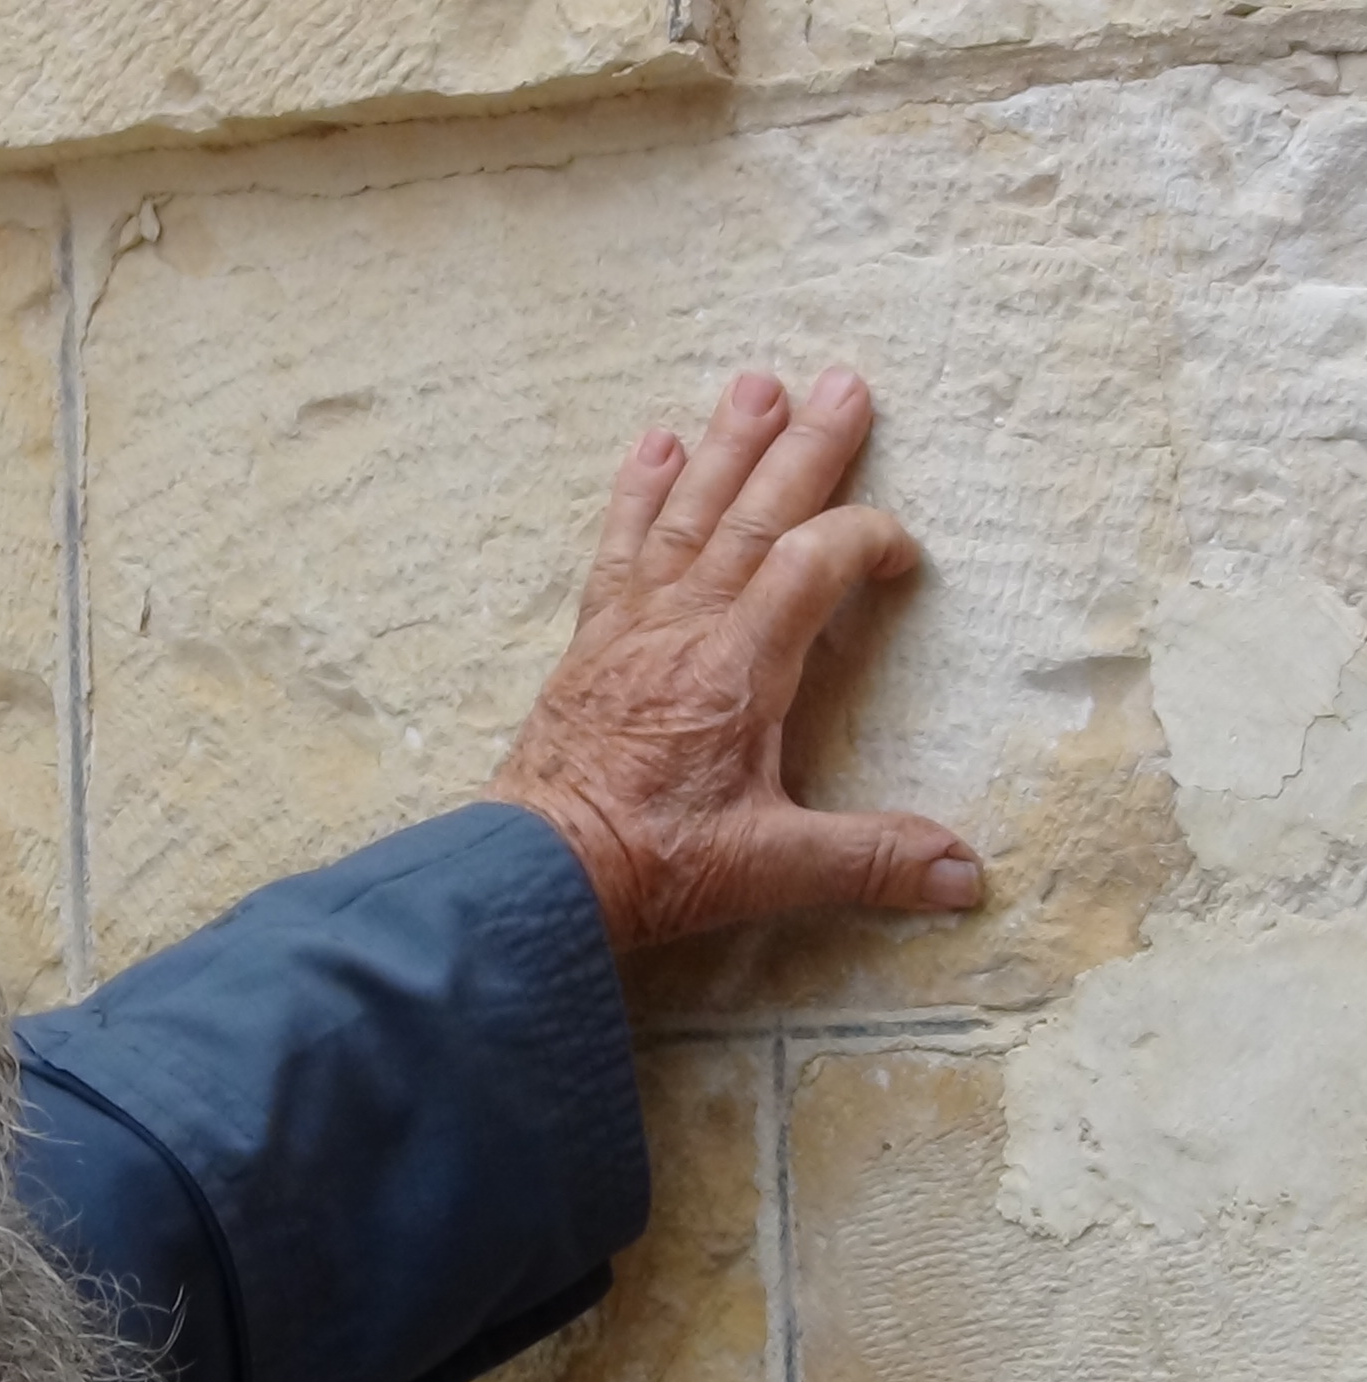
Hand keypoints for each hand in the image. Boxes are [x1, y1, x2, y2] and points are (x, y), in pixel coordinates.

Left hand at [485, 368, 981, 952]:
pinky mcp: (593, 640)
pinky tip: (654, 446)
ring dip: (726, 449)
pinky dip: (638, 494)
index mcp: (737, 670)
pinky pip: (619, 547)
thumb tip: (969, 877)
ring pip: (687, 516)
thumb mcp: (768, 869)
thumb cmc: (649, 864)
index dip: (864, 542)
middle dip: (805, 449)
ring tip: (757, 385)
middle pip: (755, 517)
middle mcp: (684, 627)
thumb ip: (870, 860)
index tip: (903, 552)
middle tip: (846, 382)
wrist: (534, 870)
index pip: (813, 568)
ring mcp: (632, 626)